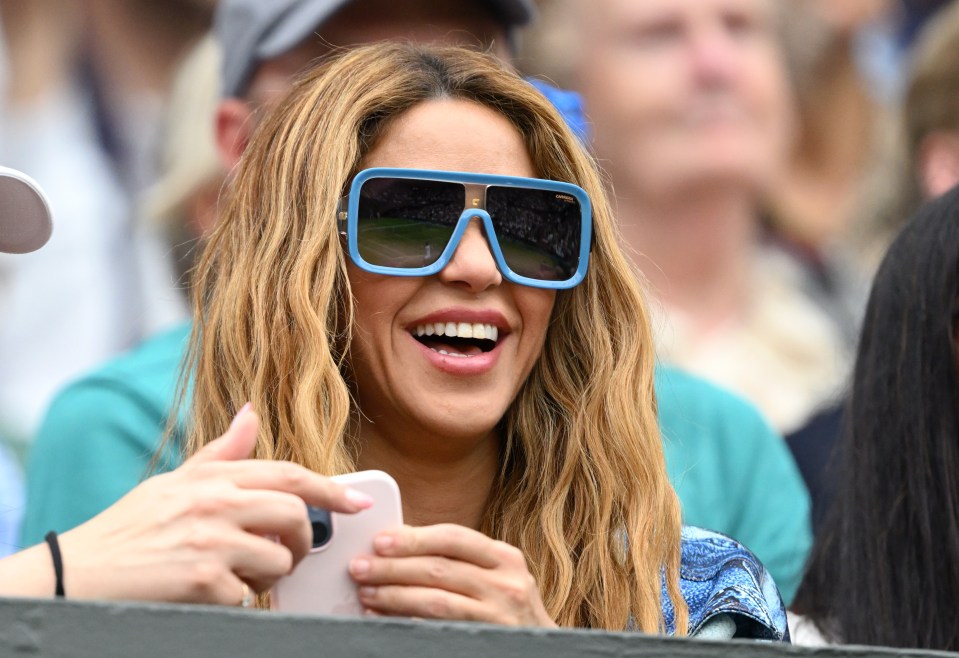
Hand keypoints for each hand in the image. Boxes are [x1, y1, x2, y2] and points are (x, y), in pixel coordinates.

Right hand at [56, 406, 371, 603]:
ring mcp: (213, 542)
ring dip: (268, 574)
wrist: (79, 572)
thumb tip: (251, 414)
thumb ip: (220, 453)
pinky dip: (237, 599)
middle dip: (304, 540)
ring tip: (237, 573)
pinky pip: (249, 594)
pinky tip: (209, 592)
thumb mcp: (174, 482)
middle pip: (295, 516)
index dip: (331, 488)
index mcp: (213, 477)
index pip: (289, 475)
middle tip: (292, 553)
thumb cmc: (130, 528)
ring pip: (280, 559)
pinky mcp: (206, 581)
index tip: (359, 502)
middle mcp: (217, 503)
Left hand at [348, 524, 555, 626]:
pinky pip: (436, 631)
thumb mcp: (493, 575)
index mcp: (505, 557)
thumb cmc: (505, 607)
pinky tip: (382, 620)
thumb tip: (400, 539)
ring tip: (366, 593)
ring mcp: (498, 616)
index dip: (413, 538)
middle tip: (360, 567)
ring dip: (394, 596)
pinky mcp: (484, 642)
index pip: (453, 537)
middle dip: (393, 567)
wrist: (540, 650)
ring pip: (435, 601)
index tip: (379, 540)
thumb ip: (456, 557)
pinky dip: (404, 624)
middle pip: (439, 569)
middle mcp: (506, 584)